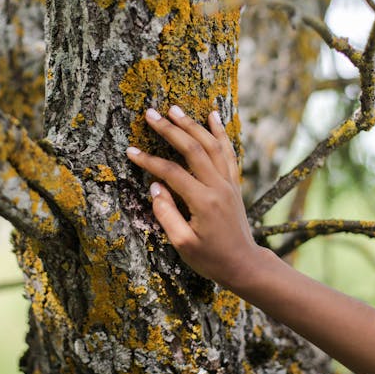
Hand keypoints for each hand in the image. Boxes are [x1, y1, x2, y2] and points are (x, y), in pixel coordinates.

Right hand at [126, 105, 258, 286]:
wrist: (244, 264)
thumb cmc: (211, 259)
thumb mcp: (183, 244)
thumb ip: (167, 214)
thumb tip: (155, 187)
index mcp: (203, 202)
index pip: (172, 173)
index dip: (149, 161)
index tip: (130, 151)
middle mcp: (218, 187)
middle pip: (193, 149)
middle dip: (170, 129)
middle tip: (150, 114)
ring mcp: (229, 183)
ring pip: (211, 145)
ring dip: (192, 125)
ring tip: (174, 108)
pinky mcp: (234, 183)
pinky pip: (228, 152)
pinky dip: (220, 132)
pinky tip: (212, 116)